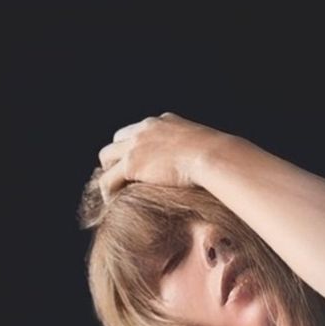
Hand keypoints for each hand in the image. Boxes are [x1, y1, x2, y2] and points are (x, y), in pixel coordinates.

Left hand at [97, 112, 228, 200]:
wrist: (214, 156)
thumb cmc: (218, 157)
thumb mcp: (204, 145)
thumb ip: (195, 150)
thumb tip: (207, 164)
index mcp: (162, 122)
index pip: (138, 131)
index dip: (134, 148)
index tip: (139, 165)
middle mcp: (145, 129)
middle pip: (117, 141)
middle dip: (117, 158)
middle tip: (123, 179)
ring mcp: (135, 145)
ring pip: (106, 158)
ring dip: (109, 173)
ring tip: (116, 192)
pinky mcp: (131, 164)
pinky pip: (108, 179)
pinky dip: (108, 191)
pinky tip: (115, 202)